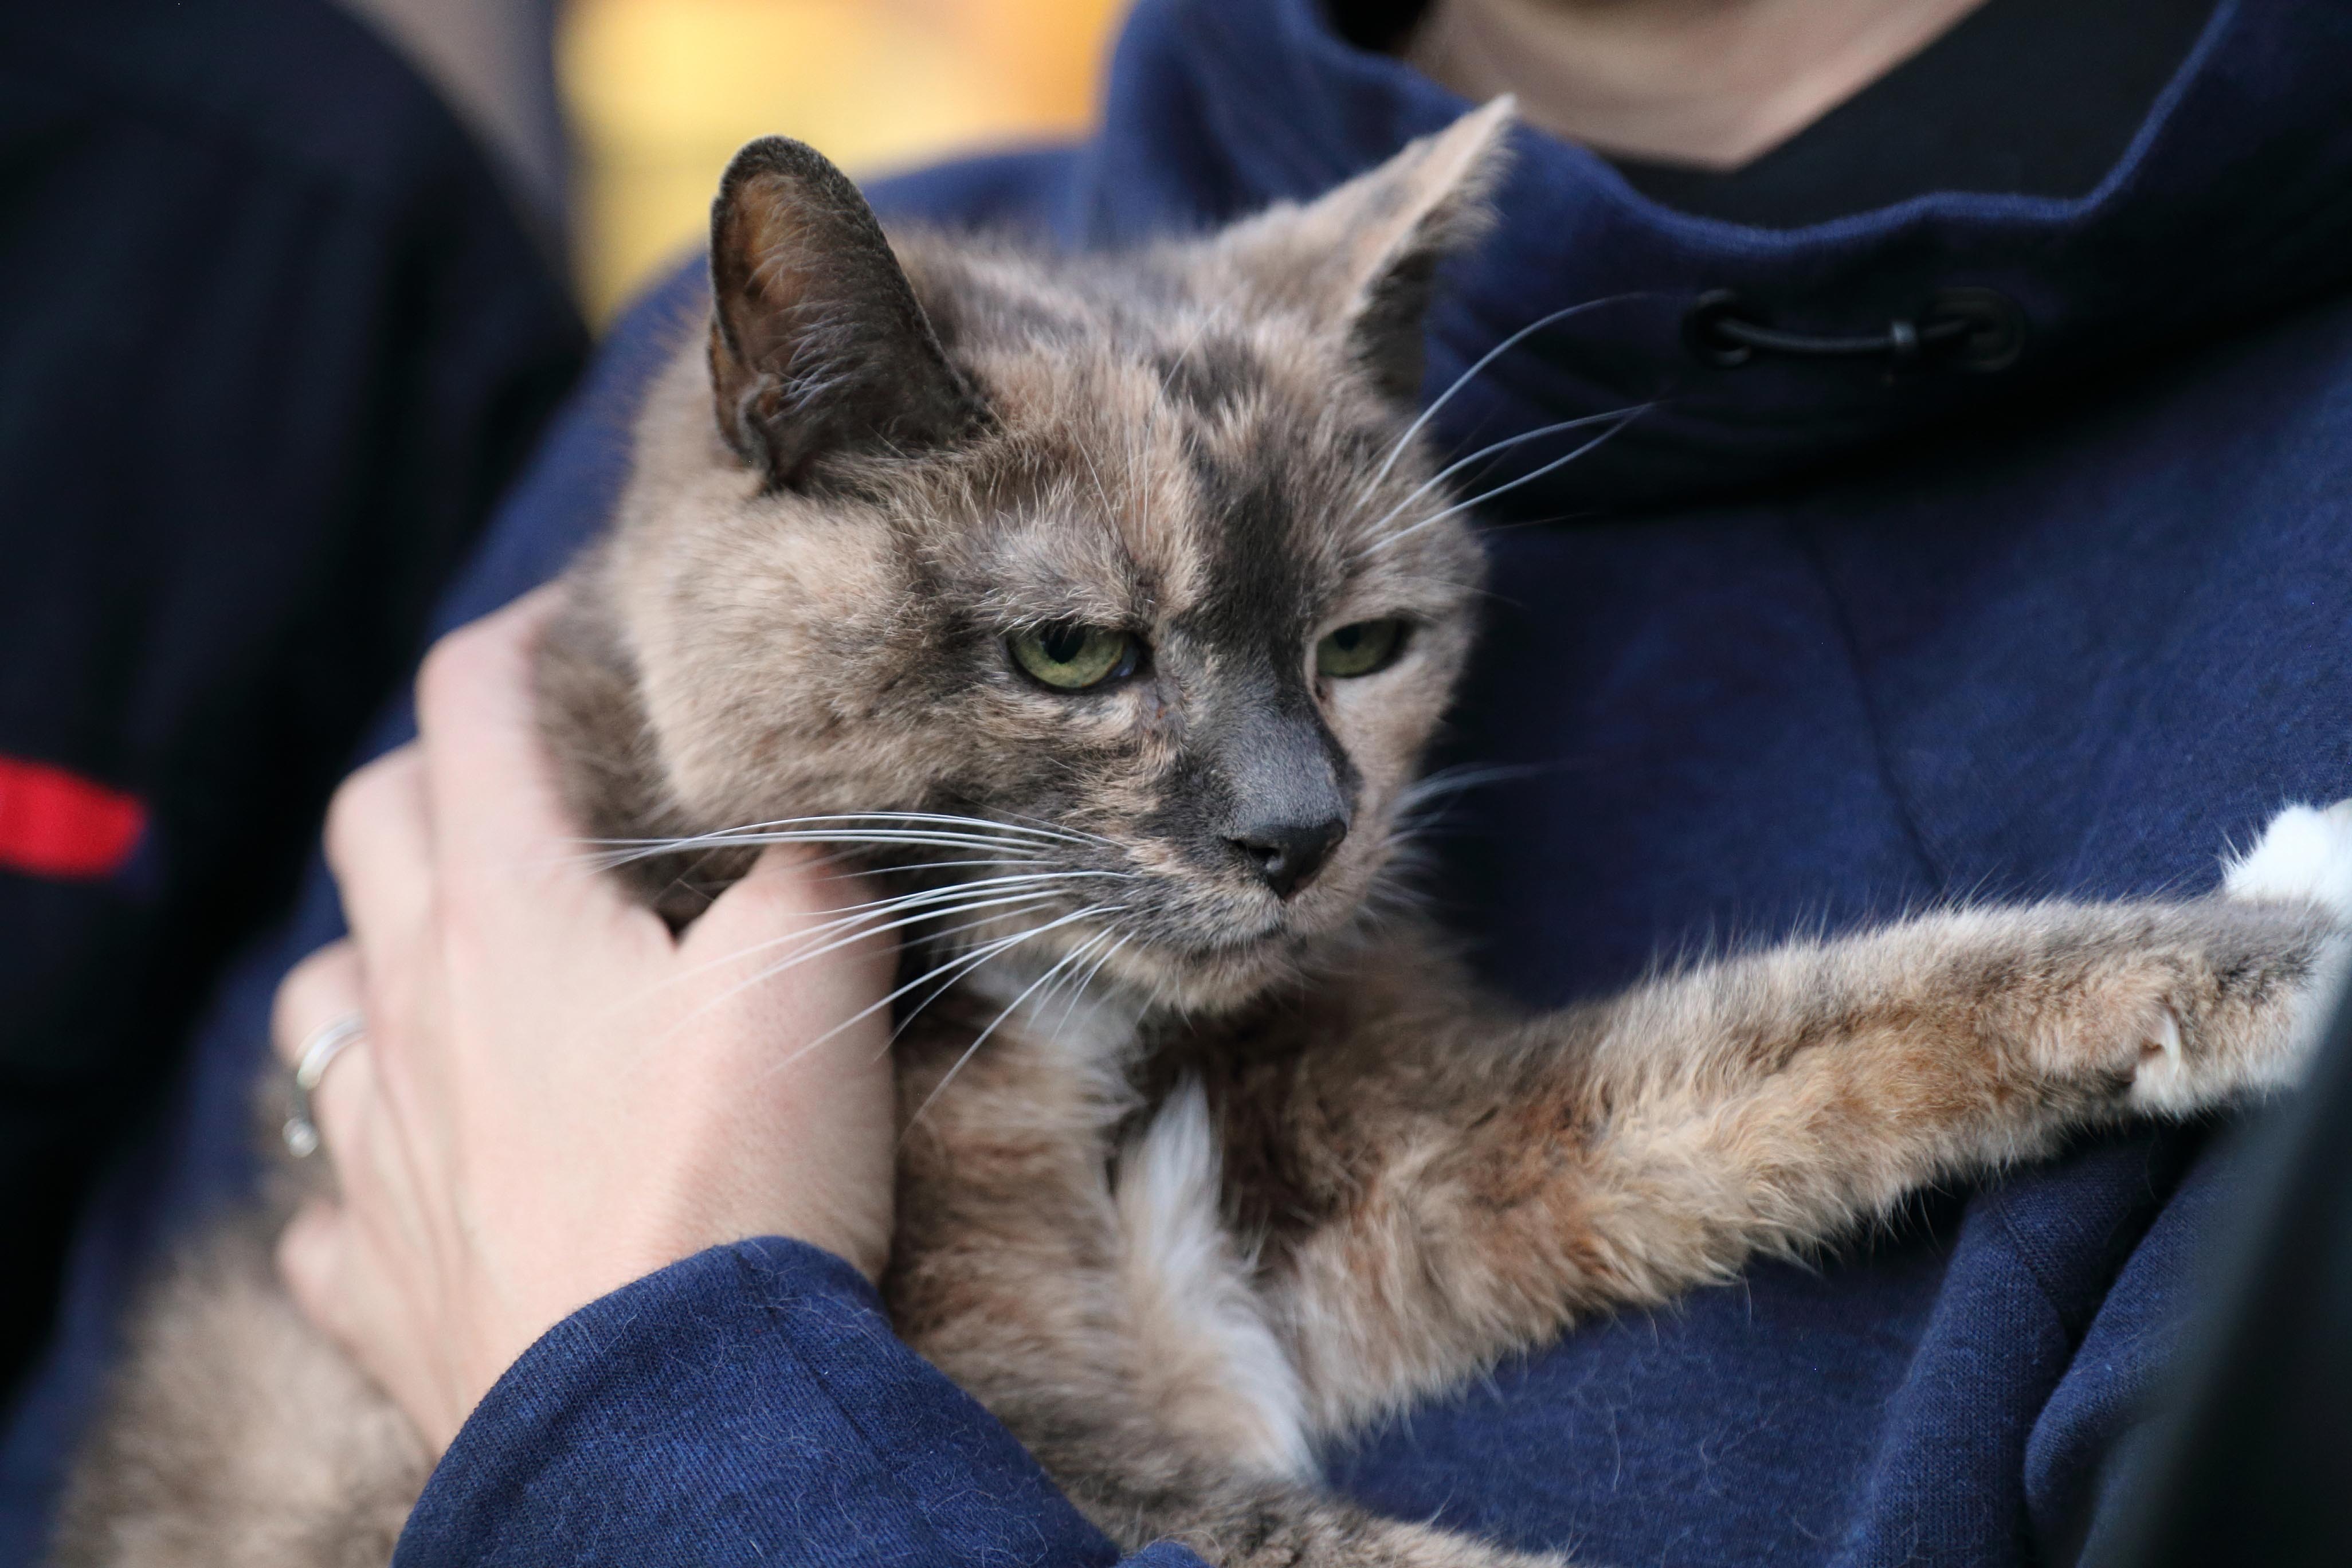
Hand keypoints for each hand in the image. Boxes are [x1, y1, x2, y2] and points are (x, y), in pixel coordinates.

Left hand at [273, 589, 896, 1454]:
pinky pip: (329, 1204)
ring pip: (318, 1003)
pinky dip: (368, 1169)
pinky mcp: (380, 1273)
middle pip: (370, 826)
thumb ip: (814, 878)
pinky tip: (427, 1178)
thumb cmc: (730, 1177)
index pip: (472, 707)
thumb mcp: (812, 981)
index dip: (521, 637)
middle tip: (528, 791)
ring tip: (450, 976)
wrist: (667, 1416)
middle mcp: (412, 1005)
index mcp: (506, 909)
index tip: (582, 622)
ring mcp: (377, 1145)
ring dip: (371, 962)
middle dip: (435, 777)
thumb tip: (822, 848)